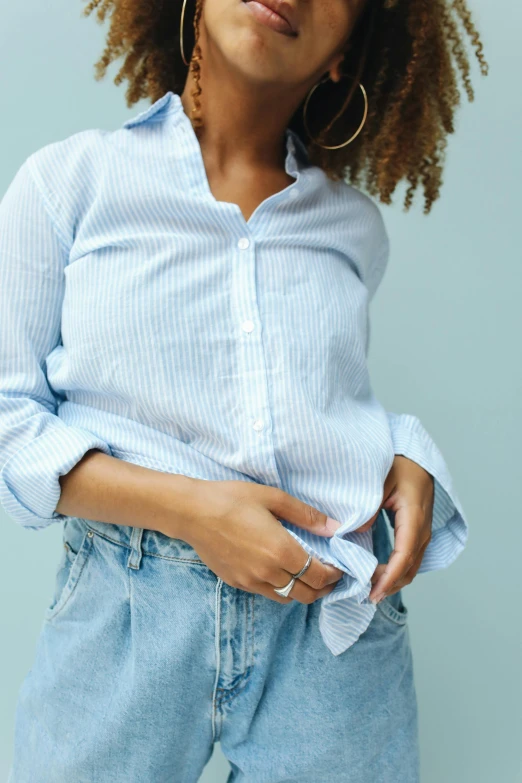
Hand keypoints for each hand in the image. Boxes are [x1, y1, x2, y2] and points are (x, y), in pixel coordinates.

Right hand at [167, 479, 345, 604]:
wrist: (192, 512)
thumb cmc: (232, 499)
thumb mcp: (273, 497)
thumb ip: (306, 515)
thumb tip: (334, 528)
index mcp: (281, 550)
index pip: (318, 576)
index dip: (334, 575)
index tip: (339, 567)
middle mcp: (268, 572)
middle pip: (306, 594)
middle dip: (322, 588)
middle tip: (329, 575)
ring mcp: (250, 581)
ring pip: (286, 598)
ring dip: (301, 590)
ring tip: (306, 575)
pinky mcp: (237, 583)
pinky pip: (266, 593)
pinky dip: (280, 588)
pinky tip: (280, 571)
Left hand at [368, 455, 433, 602]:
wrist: (415, 458)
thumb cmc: (397, 465)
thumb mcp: (379, 480)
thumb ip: (368, 505)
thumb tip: (355, 531)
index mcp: (414, 516)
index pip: (403, 554)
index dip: (389, 576)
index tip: (372, 591)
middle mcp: (423, 529)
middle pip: (409, 567)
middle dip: (388, 585)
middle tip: (364, 595)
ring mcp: (422, 532)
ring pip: (411, 567)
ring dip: (392, 581)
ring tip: (369, 591)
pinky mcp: (418, 533)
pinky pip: (409, 559)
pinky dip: (396, 572)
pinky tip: (380, 578)